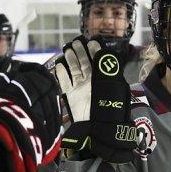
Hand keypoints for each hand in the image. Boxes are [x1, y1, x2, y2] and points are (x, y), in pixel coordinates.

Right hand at [52, 36, 136, 162]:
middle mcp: (91, 82)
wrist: (97, 129)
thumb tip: (102, 53)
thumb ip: (106, 70)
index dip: (95, 51)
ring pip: (74, 70)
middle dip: (81, 52)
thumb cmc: (107, 109)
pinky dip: (61, 73)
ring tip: (68, 49)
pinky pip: (64, 82)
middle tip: (76, 42)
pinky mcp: (70, 96)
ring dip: (71, 59)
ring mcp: (79, 88)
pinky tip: (59, 65)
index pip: (98, 61)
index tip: (91, 41)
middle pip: (84, 63)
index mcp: (103, 79)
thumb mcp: (111, 87)